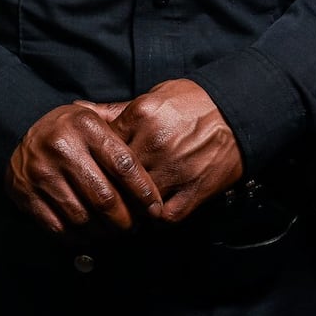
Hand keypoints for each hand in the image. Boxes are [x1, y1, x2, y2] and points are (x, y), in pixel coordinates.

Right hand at [5, 102, 159, 235]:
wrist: (21, 136)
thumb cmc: (72, 133)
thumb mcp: (96, 122)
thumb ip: (125, 140)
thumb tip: (158, 174)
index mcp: (85, 125)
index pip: (125, 165)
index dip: (144, 193)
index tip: (155, 210)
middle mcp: (61, 145)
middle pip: (105, 198)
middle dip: (125, 221)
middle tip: (134, 228)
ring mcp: (41, 170)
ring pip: (83, 218)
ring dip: (103, 233)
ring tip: (113, 232)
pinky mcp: (25, 192)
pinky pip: (59, 227)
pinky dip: (78, 238)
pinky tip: (88, 233)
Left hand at [110, 79, 242, 223]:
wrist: (238, 111)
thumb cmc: (192, 102)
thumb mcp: (152, 97)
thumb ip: (114, 110)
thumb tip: (77, 110)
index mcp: (142, 115)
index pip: (103, 146)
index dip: (98, 159)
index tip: (98, 165)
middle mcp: (155, 142)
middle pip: (117, 175)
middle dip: (110, 184)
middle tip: (106, 191)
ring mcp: (176, 168)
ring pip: (138, 199)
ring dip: (131, 204)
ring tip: (127, 204)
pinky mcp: (195, 190)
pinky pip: (165, 216)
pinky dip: (155, 218)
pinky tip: (151, 211)